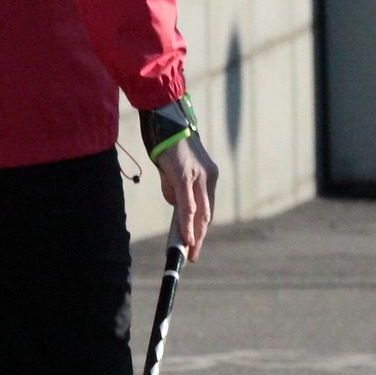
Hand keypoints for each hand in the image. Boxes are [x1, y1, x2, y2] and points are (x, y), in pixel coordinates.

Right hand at [153, 134, 218, 259]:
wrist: (166, 119)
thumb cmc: (169, 144)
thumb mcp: (175, 170)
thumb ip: (177, 189)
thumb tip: (176, 207)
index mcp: (209, 176)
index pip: (207, 208)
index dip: (201, 228)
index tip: (196, 244)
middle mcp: (209, 177)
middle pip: (206, 214)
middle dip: (200, 237)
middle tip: (193, 255)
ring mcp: (198, 176)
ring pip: (199, 212)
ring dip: (194, 234)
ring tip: (189, 251)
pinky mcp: (185, 175)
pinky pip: (188, 204)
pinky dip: (187, 222)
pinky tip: (186, 236)